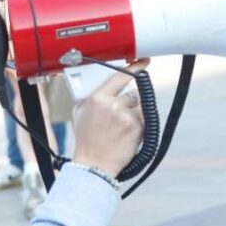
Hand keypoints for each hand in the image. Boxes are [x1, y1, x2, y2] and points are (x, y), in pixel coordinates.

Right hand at [71, 59, 148, 178]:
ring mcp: (126, 116)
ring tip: (120, 128)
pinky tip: (126, 135)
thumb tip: (108, 84)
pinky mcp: (137, 128)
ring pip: (139, 107)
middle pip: (132, 93)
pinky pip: (144, 119)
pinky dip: (139, 125)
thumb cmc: (86, 139)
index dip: (134, 67)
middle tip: (120, 115)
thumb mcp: (80, 112)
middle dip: (129, 102)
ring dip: (134, 114)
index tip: (144, 61)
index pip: (120, 76)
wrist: (94, 165)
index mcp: (97, 98)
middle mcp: (113, 105)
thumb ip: (93, 96)